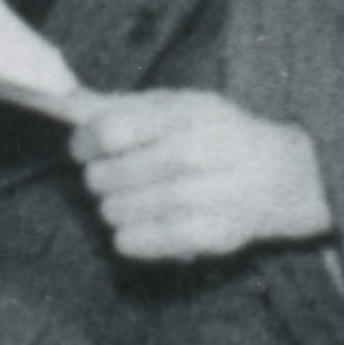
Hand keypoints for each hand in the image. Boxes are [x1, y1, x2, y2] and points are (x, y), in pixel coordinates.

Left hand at [69, 88, 333, 262]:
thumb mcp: (177, 106)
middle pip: (104, 177)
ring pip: (113, 212)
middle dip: (102, 178)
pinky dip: (131, 234)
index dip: (85, 144)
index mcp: (186, 113)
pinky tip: (150, 222)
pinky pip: (132, 243)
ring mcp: (202, 198)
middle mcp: (196, 154)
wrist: (282, 177)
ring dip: (116, 207)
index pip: (107, 132)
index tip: (87, 149)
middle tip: (119, 176)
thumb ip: (119, 106)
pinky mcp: (205, 237)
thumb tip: (61, 101)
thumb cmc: (218, 135)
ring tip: (139, 199)